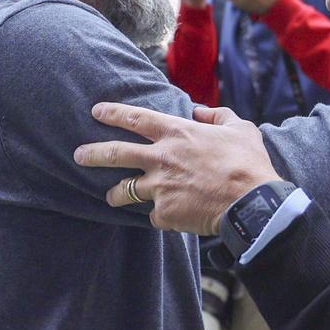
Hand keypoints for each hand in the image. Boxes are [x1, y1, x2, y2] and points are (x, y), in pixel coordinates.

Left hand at [75, 102, 277, 234]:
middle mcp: (161, 158)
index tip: (96, 111)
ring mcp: (160, 187)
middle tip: (78, 155)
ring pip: (125, 190)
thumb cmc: (248, 163)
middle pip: (115, 154)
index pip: (135, 118)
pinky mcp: (165, 213)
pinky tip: (167, 218)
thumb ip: (217, 116)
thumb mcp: (239, 128)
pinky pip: (154, 215)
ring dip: (115, 194)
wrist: (252, 202)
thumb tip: (201, 110)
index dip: (113, 113)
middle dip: (92, 154)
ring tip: (110, 197)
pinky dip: (160, 215)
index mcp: (177, 133)